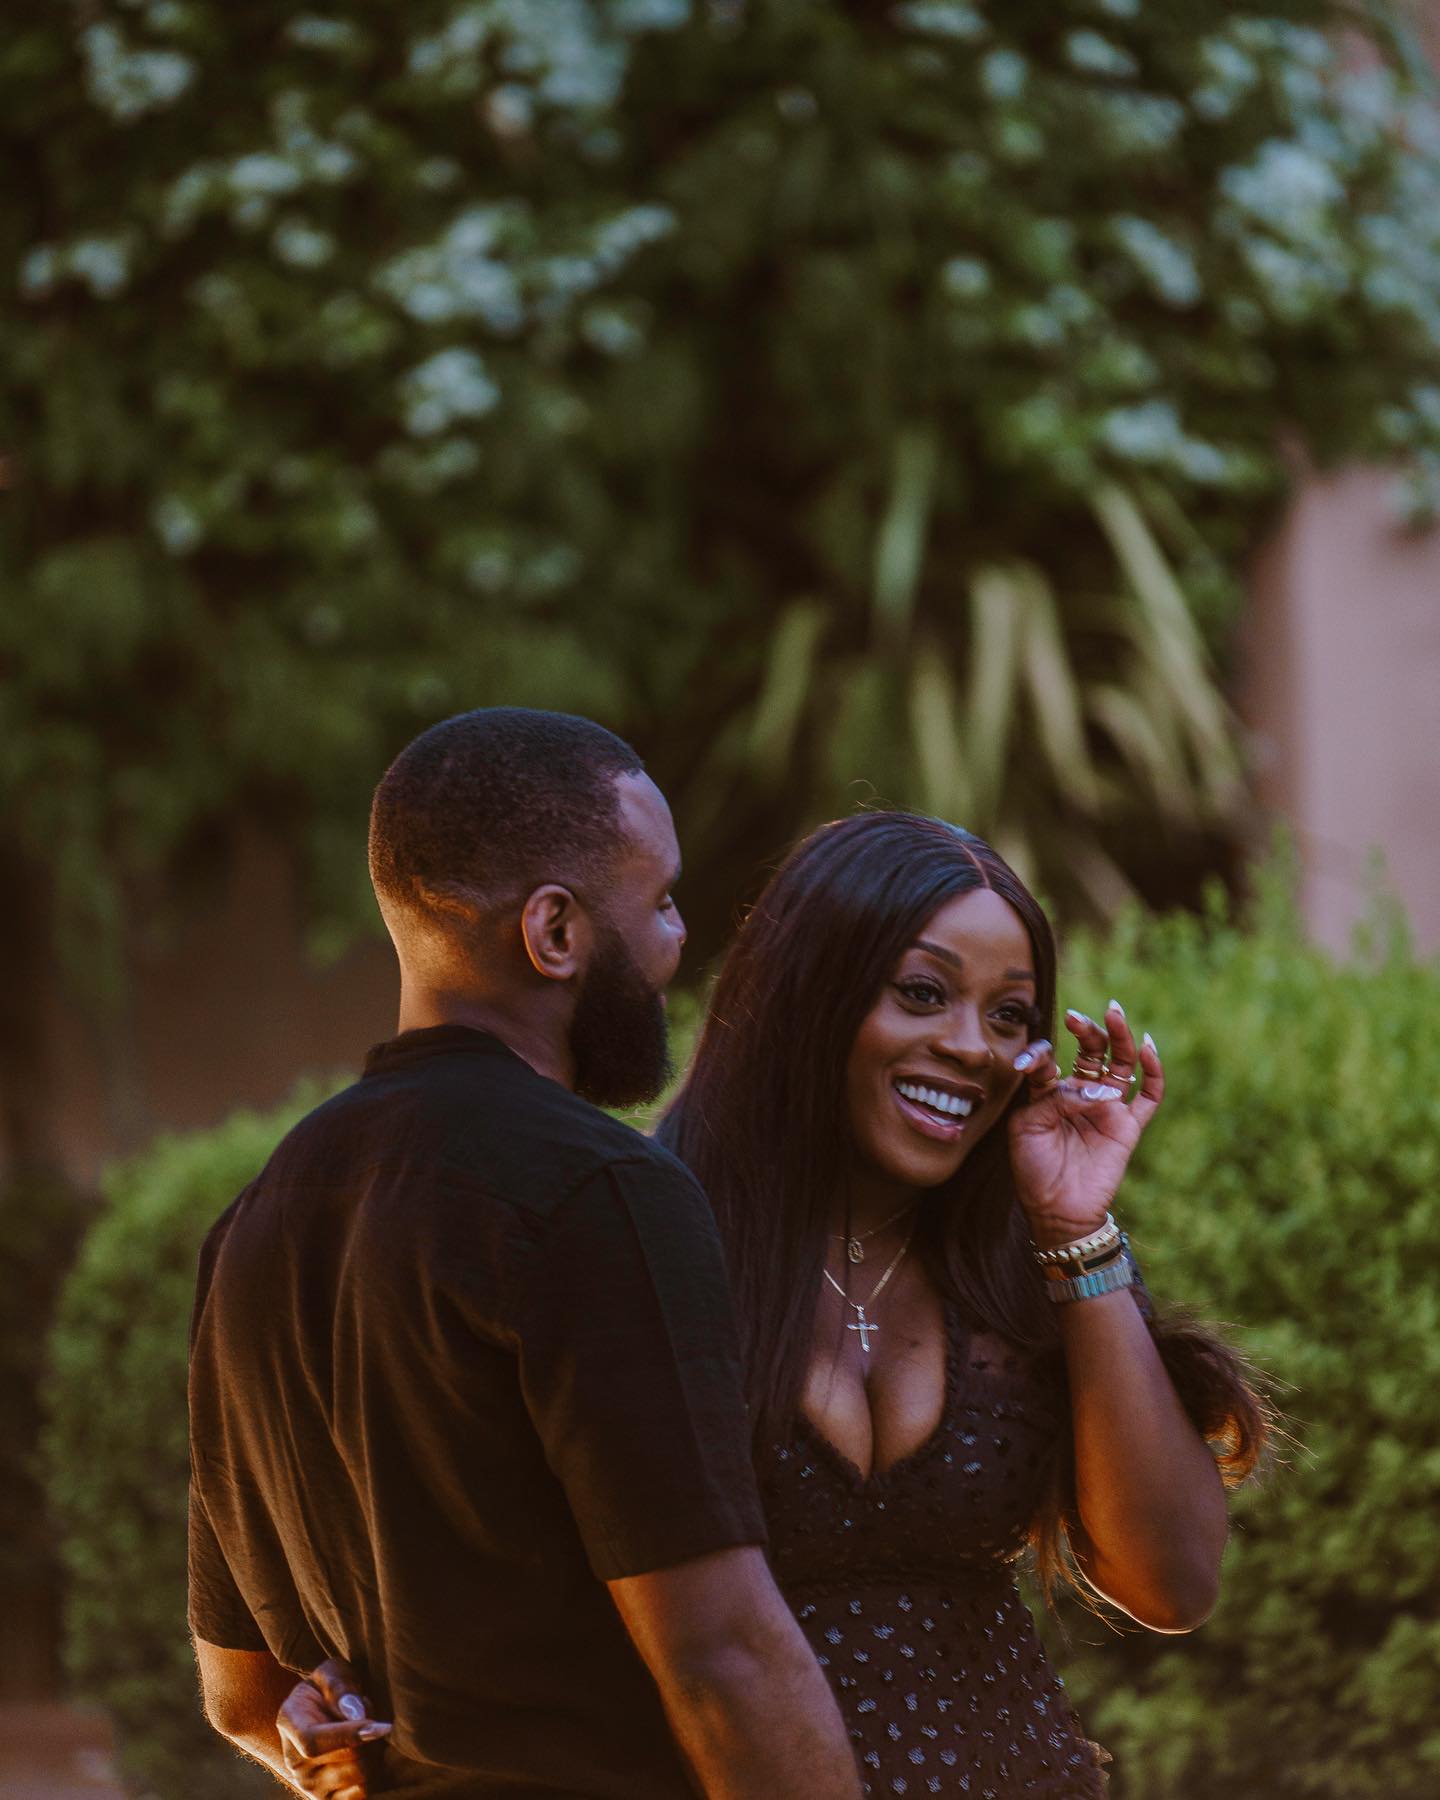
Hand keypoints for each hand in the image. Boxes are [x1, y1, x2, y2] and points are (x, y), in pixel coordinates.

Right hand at [276, 1658, 389, 1799]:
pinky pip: (362, 1794)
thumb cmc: (330, 1688)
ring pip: (360, 1778)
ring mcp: (310, 1786)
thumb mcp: (332, 1672)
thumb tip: (357, 1715)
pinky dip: (374, 1774)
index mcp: (290, 1725)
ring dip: (375, 1753)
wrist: (322, 1711)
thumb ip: (341, 1688)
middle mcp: (295, 1762)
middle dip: (371, 1736)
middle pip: (348, 1760)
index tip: (382, 1726)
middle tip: (370, 1714)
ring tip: (367, 1732)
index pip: (314, 1742)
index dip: (349, 1736)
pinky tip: (368, 1754)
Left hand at [1006, 999, 1162, 1246]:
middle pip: (1090, 1052)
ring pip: (1120, 1064)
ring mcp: (1107, 1108)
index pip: (1050, 1060)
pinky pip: (1149, 1095)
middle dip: (1086, 1031)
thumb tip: (1091, 1088)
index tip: (1028, 1063)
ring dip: (1119, 1037)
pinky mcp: (1128, 1126)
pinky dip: (1153, 1071)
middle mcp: (1080, 1094)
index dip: (1039, 1054)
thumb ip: (1055, 1098)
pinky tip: (1148, 1048)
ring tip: (1114, 1013)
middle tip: (1077, 1017)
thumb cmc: (1034, 1169)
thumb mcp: (1028, 1126)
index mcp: (1050, 1093)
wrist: (1057, 1210)